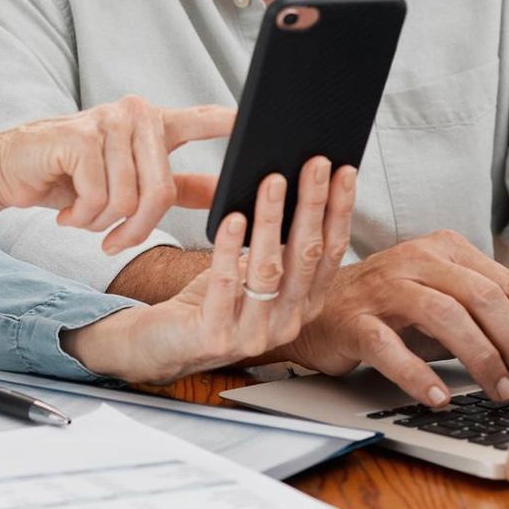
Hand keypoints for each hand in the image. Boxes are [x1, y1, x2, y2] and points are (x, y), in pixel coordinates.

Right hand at [0, 97, 234, 253]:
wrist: (9, 169)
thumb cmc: (71, 176)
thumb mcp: (129, 181)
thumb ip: (177, 185)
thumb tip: (226, 196)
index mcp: (153, 122)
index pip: (201, 119)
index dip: (228, 124)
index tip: (256, 123)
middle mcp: (134, 114)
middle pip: (161, 190)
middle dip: (137, 229)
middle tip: (112, 242)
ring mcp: (106, 122)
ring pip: (128, 200)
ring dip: (102, 225)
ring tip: (82, 215)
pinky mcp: (79, 139)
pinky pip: (99, 199)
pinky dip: (81, 218)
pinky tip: (66, 210)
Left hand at [65, 159, 358, 382]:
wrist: (165, 344)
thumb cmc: (212, 299)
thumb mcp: (253, 269)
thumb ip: (277, 243)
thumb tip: (290, 181)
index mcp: (304, 303)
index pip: (332, 252)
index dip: (339, 211)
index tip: (343, 171)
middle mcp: (287, 321)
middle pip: (307, 256)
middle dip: (313, 205)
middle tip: (314, 164)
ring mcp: (254, 333)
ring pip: (269, 269)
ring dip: (272, 220)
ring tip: (272, 181)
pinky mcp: (216, 336)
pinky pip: (225, 286)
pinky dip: (230, 249)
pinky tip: (232, 218)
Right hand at [278, 230, 508, 405]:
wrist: (316, 309)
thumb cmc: (387, 307)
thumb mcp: (439, 296)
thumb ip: (480, 308)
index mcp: (444, 248)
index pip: (505, 282)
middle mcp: (415, 259)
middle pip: (481, 296)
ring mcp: (383, 288)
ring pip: (444, 315)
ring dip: (479, 358)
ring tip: (496, 391)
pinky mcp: (353, 320)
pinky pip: (390, 346)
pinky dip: (418, 374)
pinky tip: (438, 397)